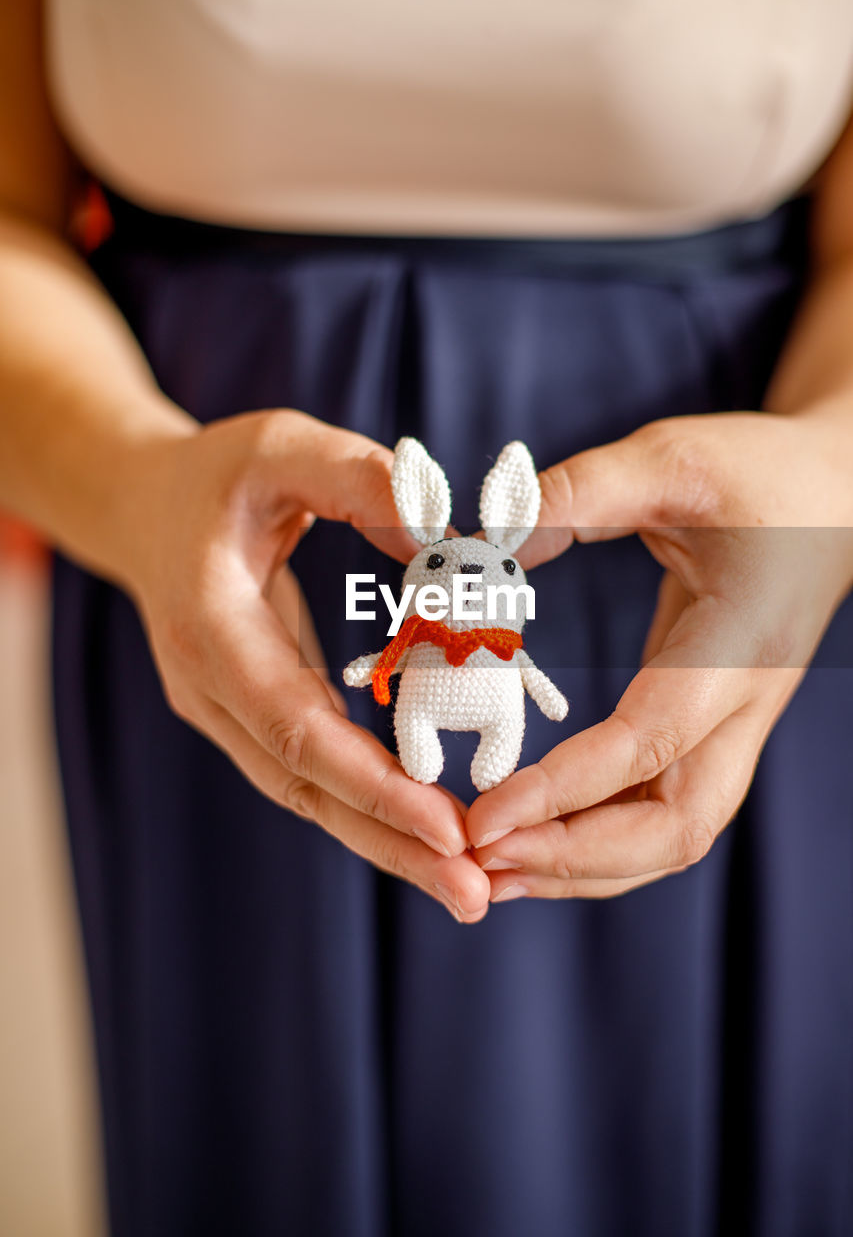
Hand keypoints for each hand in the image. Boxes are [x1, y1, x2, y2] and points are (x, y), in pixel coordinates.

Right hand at [122, 408, 491, 921]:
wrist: (146, 509)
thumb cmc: (216, 475)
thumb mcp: (280, 447)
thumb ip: (356, 479)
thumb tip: (442, 536)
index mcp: (210, 629)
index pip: (292, 725)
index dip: (368, 782)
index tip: (445, 827)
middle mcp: (210, 689)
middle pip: (303, 786)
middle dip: (388, 844)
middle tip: (474, 894)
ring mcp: (225, 711)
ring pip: (308, 794)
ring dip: (385, 842)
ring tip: (468, 884)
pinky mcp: (251, 715)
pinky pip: (313, 773)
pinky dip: (370, 807)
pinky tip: (430, 833)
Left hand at [465, 412, 852, 900]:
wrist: (836, 495)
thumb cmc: (761, 474)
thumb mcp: (674, 458)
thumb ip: (583, 492)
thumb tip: (489, 535)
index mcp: (739, 644)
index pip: (650, 742)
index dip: (566, 789)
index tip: (484, 818)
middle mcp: (744, 705)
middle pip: (675, 828)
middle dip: (576, 858)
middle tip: (480, 858)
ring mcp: (733, 725)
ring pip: (670, 837)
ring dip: (582, 864)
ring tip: (492, 870)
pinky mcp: (710, 726)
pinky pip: (658, 808)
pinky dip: (595, 837)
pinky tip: (534, 836)